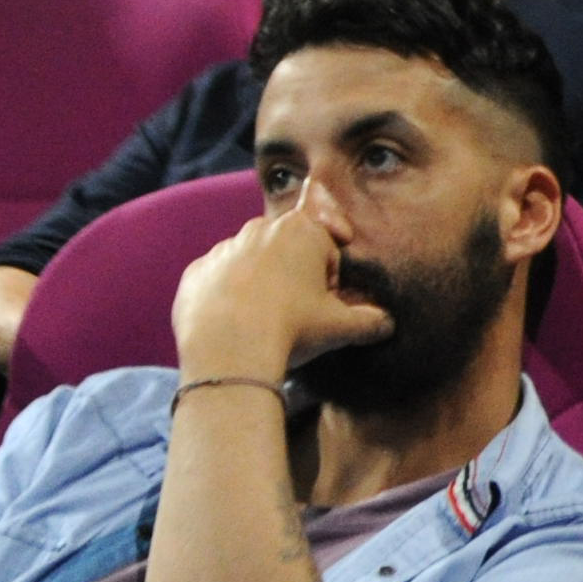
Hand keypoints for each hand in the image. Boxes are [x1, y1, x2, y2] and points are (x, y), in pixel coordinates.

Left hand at [169, 208, 390, 385]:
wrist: (228, 351)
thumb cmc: (291, 329)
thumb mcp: (342, 328)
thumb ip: (371, 321)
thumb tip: (386, 324)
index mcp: (302, 232)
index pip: (328, 247)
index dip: (331, 277)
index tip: (326, 301)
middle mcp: (259, 230)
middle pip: (288, 250)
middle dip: (296, 275)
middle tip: (299, 314)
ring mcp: (223, 249)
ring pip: (252, 263)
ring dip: (262, 285)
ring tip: (266, 324)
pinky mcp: (196, 272)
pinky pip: (218, 280)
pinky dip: (227, 298)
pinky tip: (236, 326)